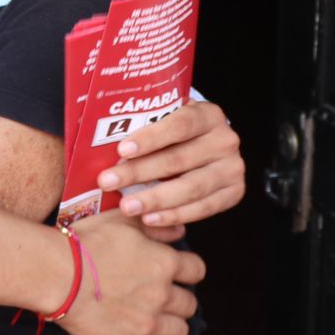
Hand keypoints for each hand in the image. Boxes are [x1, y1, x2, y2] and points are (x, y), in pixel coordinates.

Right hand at [57, 211, 204, 334]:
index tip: (174, 273)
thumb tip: (180, 232)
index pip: (197, 271)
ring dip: (170, 326)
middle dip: (178, 300)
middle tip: (159, 297)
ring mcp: (148, 323)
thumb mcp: (122, 222)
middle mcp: (162, 295)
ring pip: (180, 332)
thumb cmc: (85, 243)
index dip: (187, 271)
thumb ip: (155, 227)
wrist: (56, 273)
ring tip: (152, 320)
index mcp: (164, 262)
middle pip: (190, 304)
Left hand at [95, 101, 243, 233]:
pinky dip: (174, 215)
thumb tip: (99, 142)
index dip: (150, 138)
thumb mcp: (168, 118)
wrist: (209, 145)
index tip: (122, 150)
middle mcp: (226, 140)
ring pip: (191, 187)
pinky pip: (203, 209)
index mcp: (209, 115)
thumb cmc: (177, 132)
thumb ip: (146, 125)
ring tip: (126, 206)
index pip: (179, 125)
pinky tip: (150, 219)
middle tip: (108, 181)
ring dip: (155, 199)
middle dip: (140, 172)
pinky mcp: (234, 193)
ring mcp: (233, 168)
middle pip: (179, 159)